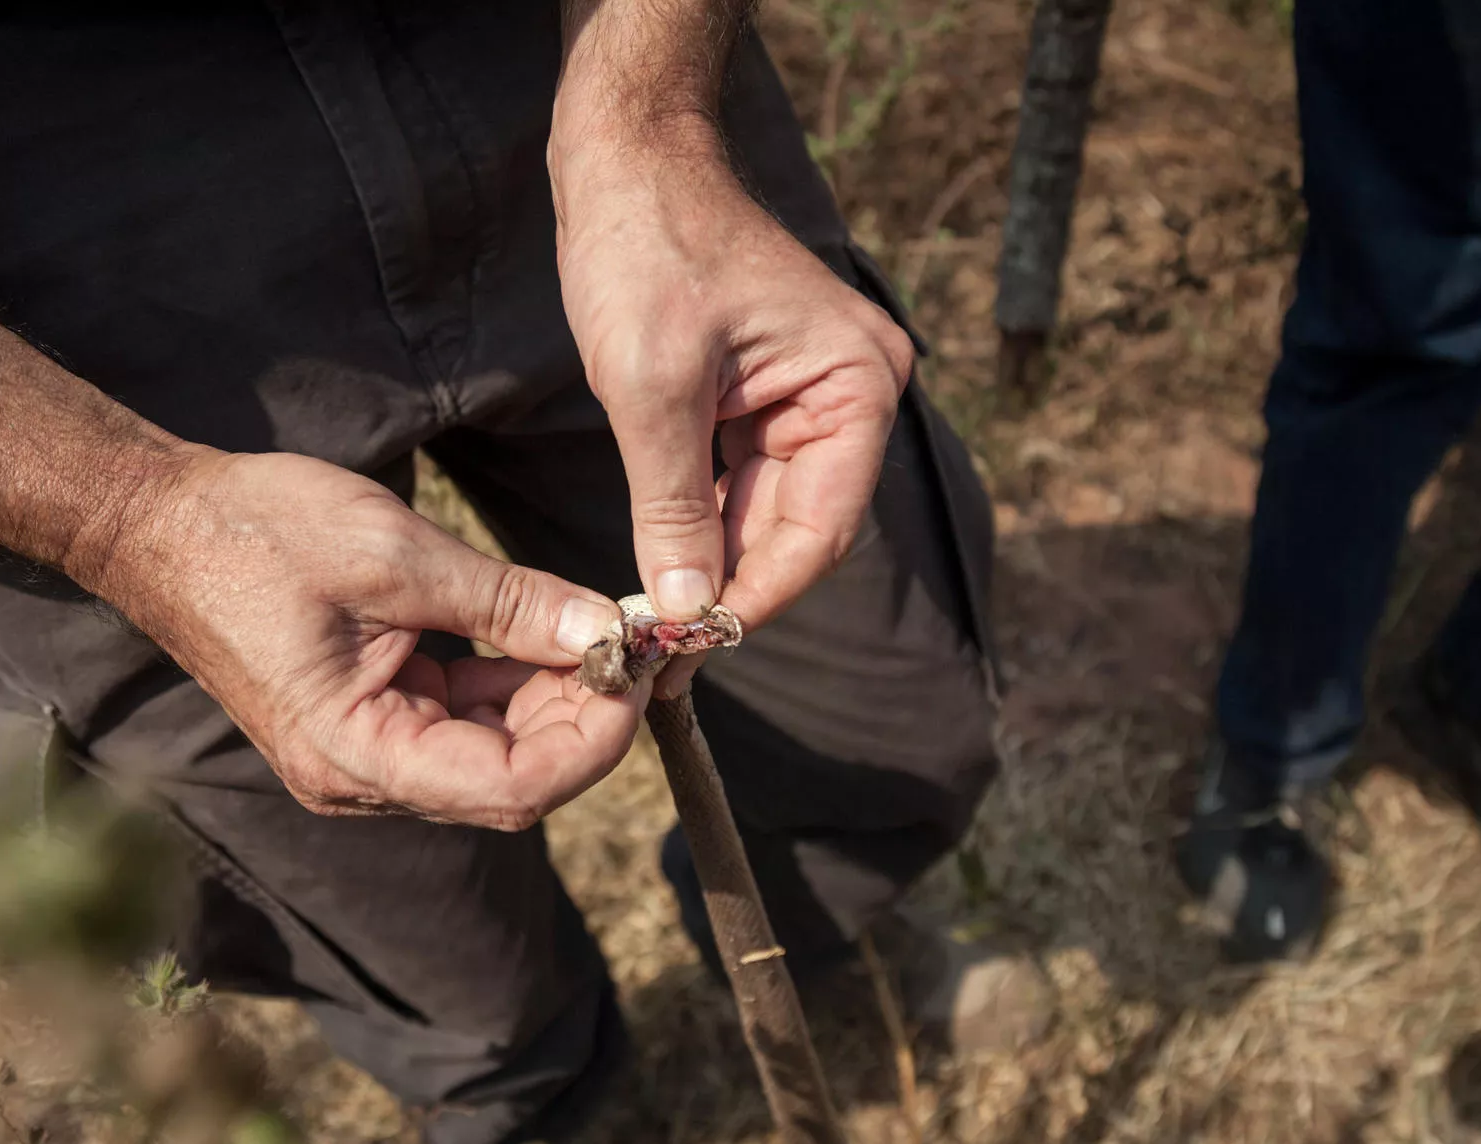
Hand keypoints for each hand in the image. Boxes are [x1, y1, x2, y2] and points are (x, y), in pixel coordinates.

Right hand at [102, 452, 644, 829]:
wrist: (160, 524)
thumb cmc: (256, 533)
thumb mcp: (395, 556)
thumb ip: (508, 602)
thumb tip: (606, 630)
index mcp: (355, 754)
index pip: (510, 789)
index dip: (590, 741)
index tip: (635, 669)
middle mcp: (360, 777)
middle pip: (511, 781)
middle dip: (584, 718)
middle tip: (635, 642)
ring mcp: (365, 754)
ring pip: (495, 753)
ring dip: (556, 699)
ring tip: (603, 629)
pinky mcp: (370, 719)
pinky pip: (464, 720)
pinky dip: (515, 683)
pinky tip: (553, 632)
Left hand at [551, 127, 913, 655]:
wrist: (625, 156)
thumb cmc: (647, 246)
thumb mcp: (652, 387)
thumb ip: (673, 504)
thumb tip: (683, 608)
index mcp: (855, 384)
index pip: (819, 527)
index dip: (759, 593)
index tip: (697, 644)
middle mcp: (851, 392)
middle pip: (799, 526)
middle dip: (733, 585)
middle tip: (668, 651)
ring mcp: (810, 393)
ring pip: (767, 510)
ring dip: (713, 560)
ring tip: (657, 621)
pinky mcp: (765, 393)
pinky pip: (743, 478)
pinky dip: (703, 519)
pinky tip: (660, 560)